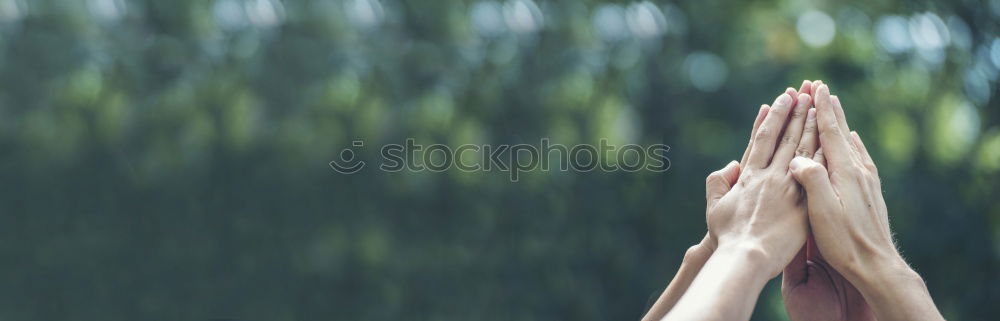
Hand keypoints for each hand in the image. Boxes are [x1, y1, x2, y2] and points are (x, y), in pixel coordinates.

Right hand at [665, 87, 812, 320]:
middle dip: (797, 112)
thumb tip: (732, 165)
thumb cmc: (728, 238)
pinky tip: (837, 139)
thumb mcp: (715, 208)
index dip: (773, 116)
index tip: (780, 99)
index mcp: (751, 176)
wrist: (749, 259)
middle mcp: (772, 178)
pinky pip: (821, 173)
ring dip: (814, 125)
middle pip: (789, 138)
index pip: (765, 138)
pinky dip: (827, 152)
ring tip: (821, 105)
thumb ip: (719, 183)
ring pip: (807, 150)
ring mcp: (792, 189)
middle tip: (805, 90)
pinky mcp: (808, 204)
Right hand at [780, 80, 874, 320]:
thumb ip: (811, 180)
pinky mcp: (870, 192)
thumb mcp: (821, 211)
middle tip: (820, 86)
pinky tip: (853, 141)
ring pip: (850, 142)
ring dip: (840, 122)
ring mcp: (867, 181)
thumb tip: (799, 158)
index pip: (829, 132)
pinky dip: (852, 142)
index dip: (821, 108)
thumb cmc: (844, 242)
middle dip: (830, 108)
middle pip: (841, 131)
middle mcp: (859, 171)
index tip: (814, 87)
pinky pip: (859, 157)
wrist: (876, 265)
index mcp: (845, 172)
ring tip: (834, 106)